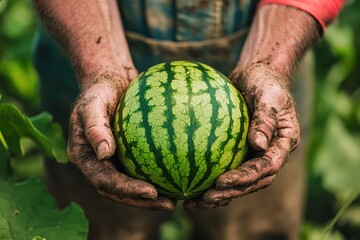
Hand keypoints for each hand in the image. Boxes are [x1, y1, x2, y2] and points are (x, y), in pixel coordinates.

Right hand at [67, 70, 174, 210]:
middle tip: (168, 204)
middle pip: (118, 191)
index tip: (151, 192)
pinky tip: (178, 177)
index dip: (126, 190)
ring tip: (175, 200)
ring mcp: (112, 161)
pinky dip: (157, 175)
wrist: (109, 81)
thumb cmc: (99, 90)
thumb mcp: (92, 102)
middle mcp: (98, 163)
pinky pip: (142, 168)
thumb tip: (104, 154)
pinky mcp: (126, 154)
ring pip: (130, 184)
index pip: (104, 181)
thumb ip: (94, 126)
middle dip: (141, 201)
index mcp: (85, 157)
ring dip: (150, 196)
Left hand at [184, 63, 299, 208]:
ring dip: (220, 194)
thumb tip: (259, 145)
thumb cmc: (265, 81)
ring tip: (194, 203)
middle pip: (253, 181)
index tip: (220, 182)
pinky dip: (212, 180)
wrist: (258, 75)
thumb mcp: (268, 94)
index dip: (245, 177)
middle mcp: (271, 153)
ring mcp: (256, 154)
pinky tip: (193, 186)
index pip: (267, 167)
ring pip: (241, 181)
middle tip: (206, 199)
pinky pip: (228, 168)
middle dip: (231, 193)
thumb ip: (265, 119)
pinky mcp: (241, 151)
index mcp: (284, 142)